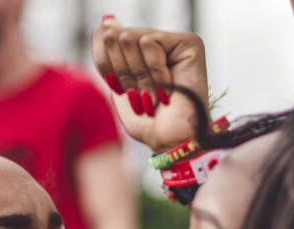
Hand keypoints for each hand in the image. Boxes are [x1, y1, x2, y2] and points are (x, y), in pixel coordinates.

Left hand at [92, 17, 209, 154]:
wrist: (171, 142)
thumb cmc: (148, 124)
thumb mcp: (118, 89)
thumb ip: (111, 56)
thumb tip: (108, 20)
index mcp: (138, 52)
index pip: (104, 35)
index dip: (104, 63)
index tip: (119, 88)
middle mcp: (157, 42)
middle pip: (115, 35)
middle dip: (121, 73)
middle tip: (138, 97)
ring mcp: (174, 41)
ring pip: (130, 37)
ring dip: (137, 76)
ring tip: (151, 98)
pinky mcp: (189, 43)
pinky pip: (149, 43)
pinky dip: (153, 74)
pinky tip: (166, 93)